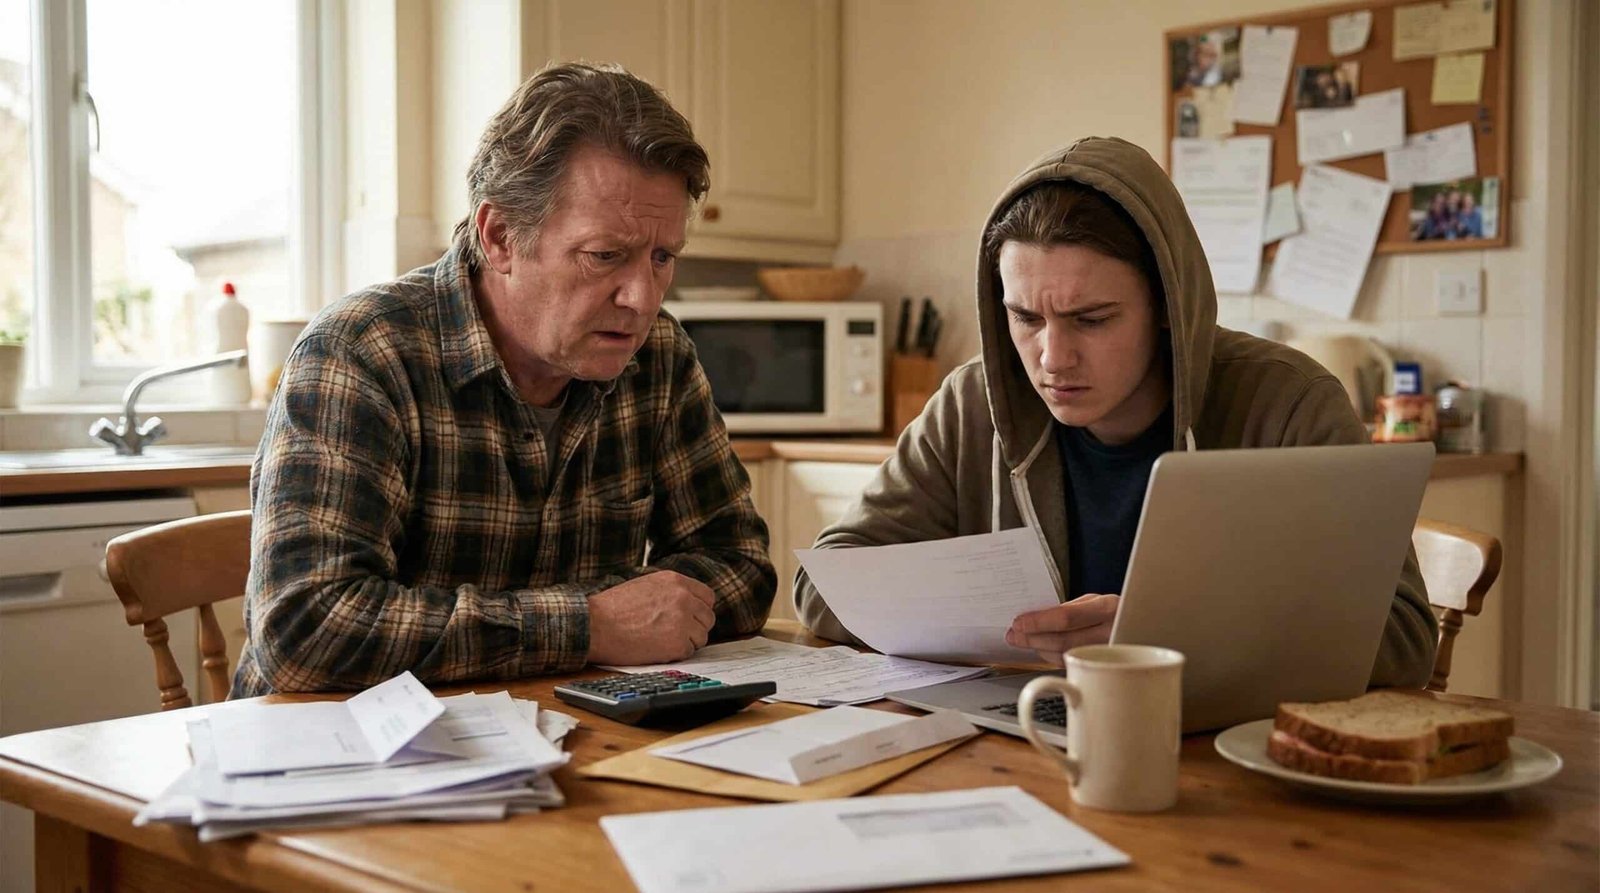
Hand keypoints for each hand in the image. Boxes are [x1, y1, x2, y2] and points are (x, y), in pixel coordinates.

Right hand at [586, 571, 716, 664]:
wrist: (595, 625)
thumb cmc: (613, 608)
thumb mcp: (646, 585)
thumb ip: (670, 591)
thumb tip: (689, 603)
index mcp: (675, 581)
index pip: (707, 597)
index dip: (699, 610)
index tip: (691, 618)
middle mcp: (683, 598)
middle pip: (708, 618)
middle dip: (695, 628)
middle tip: (675, 634)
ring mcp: (682, 620)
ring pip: (701, 637)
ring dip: (686, 642)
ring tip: (662, 641)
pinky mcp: (676, 643)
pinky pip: (688, 652)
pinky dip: (675, 654)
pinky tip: (656, 649)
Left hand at [1004, 594, 1120, 665]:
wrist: (1150, 630)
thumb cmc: (1120, 613)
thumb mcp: (1098, 602)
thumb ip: (1071, 610)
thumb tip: (1037, 619)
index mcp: (1108, 608)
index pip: (1065, 618)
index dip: (1038, 622)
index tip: (1019, 622)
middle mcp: (1112, 632)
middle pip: (1062, 640)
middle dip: (1032, 638)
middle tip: (1014, 635)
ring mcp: (1111, 654)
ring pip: (1066, 656)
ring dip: (1039, 649)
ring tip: (1022, 640)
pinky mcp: (1106, 669)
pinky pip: (1073, 664)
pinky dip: (1053, 657)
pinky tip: (1042, 649)